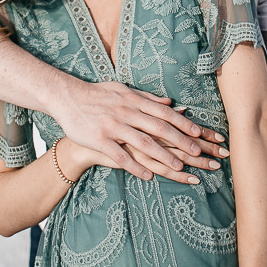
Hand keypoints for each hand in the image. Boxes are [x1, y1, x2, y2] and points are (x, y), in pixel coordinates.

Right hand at [56, 81, 227, 182]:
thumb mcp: (123, 90)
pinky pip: (121, 156)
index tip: (199, 133)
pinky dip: (136, 167)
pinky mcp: (100, 139)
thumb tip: (171, 102)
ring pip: (144, 143)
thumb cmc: (97, 94)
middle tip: (198, 153)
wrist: (67, 98)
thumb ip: (147, 97)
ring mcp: (114, 126)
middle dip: (181, 141)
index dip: (183, 123)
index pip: (164, 112)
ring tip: (180, 167)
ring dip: (164, 156)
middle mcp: (127, 112)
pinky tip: (148, 176)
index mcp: (134, 100)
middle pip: (159, 128)